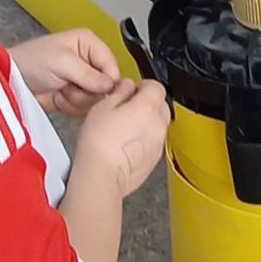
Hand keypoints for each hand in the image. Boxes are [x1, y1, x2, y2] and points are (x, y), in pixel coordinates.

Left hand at [13, 29, 123, 115]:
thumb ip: (87, 74)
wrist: (10, 81)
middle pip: (107, 86)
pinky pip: (85, 110)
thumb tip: (110, 85)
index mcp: (89, 44)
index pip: (112, 66)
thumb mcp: (61, 62)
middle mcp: (90, 62)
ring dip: (77, 100)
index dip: (107, 81)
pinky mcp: (75, 97)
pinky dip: (71, 108)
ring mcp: (83, 81)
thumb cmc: (30, 61)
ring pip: (97, 100)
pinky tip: (58, 98)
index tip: (94, 88)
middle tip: (69, 86)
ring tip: (60, 90)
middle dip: (86, 92)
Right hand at [76, 77, 170, 196]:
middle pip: (161, 105)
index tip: (132, 91)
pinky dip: (145, 140)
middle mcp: (158, 124)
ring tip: (124, 128)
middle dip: (147, 103)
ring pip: (158, 124)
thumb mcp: (103, 107)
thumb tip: (127, 87)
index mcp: (147, 107)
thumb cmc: (99, 143)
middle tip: (127, 108)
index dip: (143, 86)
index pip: (156, 86)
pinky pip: (154, 142)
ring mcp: (158, 143)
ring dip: (146, 122)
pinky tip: (126, 144)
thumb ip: (120, 92)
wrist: (102, 174)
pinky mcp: (155, 159)